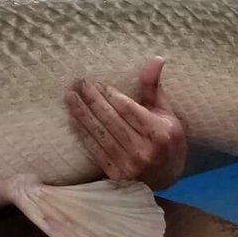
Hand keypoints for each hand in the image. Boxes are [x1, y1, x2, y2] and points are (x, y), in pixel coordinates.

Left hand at [67, 57, 186, 189]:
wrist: (167, 178)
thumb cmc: (167, 140)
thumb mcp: (166, 113)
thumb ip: (154, 87)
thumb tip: (156, 58)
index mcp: (159, 133)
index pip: (128, 109)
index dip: (110, 95)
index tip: (97, 83)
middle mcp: (144, 150)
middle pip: (110, 120)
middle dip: (92, 99)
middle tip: (78, 83)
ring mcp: (128, 164)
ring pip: (99, 133)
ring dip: (82, 114)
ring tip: (70, 97)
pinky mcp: (116, 175)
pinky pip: (94, 149)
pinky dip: (82, 132)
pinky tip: (73, 118)